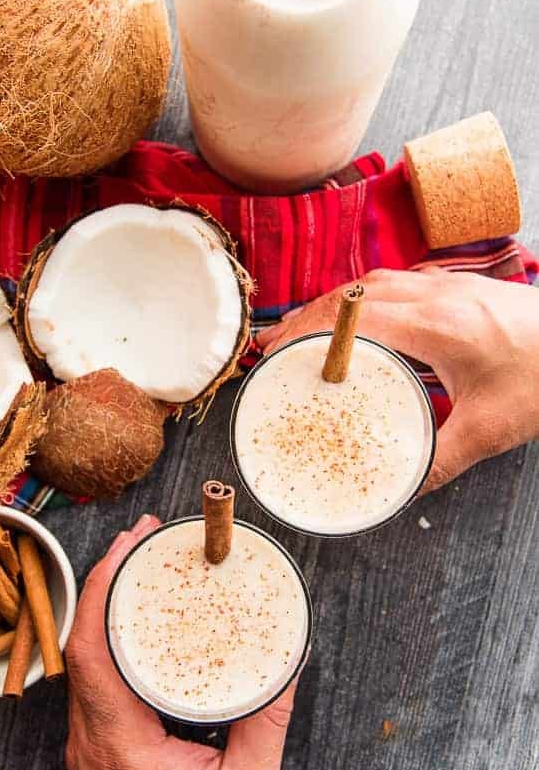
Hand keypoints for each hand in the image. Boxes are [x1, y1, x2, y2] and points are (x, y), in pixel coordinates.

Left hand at [66, 514, 298, 769]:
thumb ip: (266, 723)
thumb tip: (289, 661)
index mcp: (121, 750)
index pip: (92, 652)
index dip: (105, 589)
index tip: (129, 547)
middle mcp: (91, 747)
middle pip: (82, 647)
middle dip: (108, 584)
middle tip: (142, 542)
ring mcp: (88, 754)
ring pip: (83, 665)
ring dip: (108, 612)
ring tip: (140, 571)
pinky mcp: (97, 758)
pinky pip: (94, 687)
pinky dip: (112, 645)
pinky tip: (138, 628)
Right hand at [257, 268, 538, 491]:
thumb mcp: (492, 428)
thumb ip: (442, 459)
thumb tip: (402, 488)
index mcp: (439, 326)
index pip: (355, 317)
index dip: (308, 331)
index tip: (277, 350)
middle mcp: (437, 295)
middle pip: (353, 293)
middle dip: (308, 316)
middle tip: (277, 345)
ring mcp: (449, 284)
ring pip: (372, 282)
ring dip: (334, 304)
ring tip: (305, 331)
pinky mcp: (459, 285)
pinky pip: (395, 281)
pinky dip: (362, 298)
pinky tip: (357, 320)